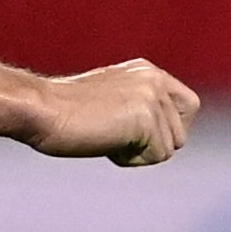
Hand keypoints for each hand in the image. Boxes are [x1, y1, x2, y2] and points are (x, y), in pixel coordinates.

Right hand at [24, 59, 198, 167]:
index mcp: (148, 72)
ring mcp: (152, 97)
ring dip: (137, 153)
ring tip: (104, 135)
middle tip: (112, 135)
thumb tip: (159, 138)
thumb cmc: (63, 113)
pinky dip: (129, 159)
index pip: (189, 107)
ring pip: (167, 149)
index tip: (141, 136)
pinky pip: (154, 157)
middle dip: (150, 147)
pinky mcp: (146, 116)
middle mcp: (155, 79)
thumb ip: (137, 110)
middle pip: (180, 136)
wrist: (41, 109)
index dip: (170, 130)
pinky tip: (104, 142)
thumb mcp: (109, 102)